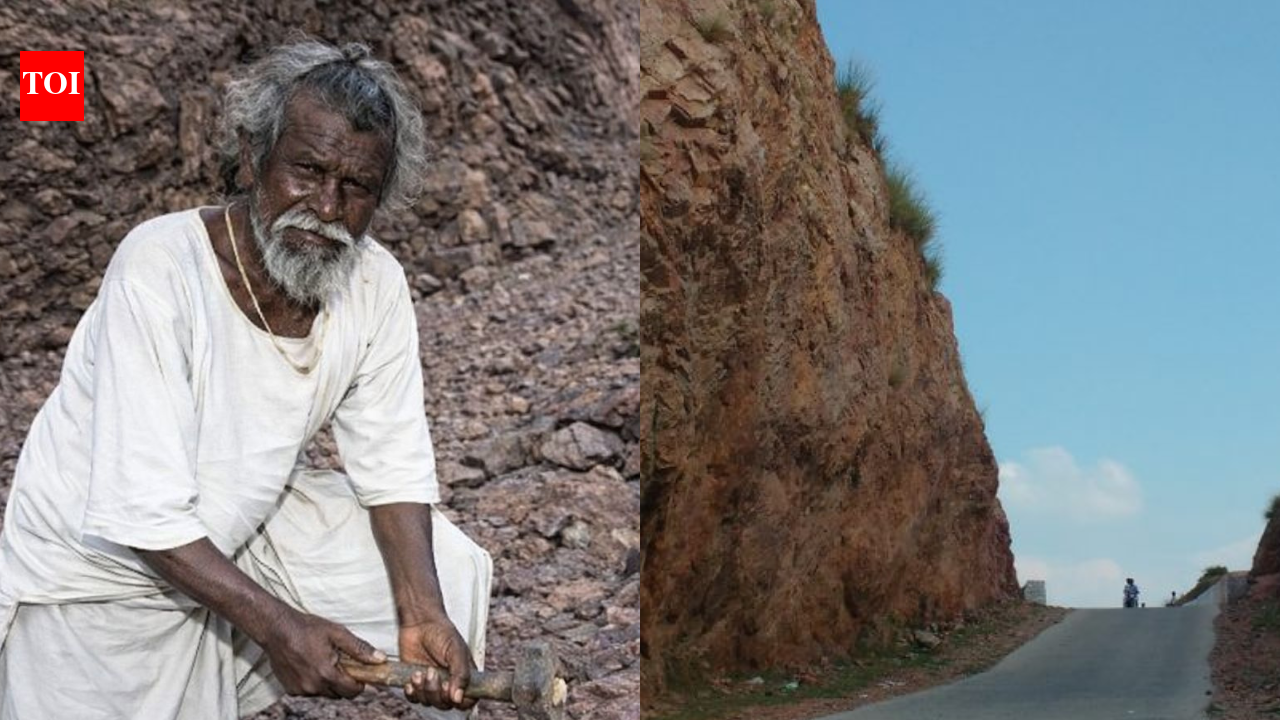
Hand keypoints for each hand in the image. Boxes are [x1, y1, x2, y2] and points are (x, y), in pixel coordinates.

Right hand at [263, 608, 385, 697]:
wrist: (276, 629)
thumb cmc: (306, 628)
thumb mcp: (337, 633)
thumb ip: (359, 648)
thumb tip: (380, 659)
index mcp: (326, 674)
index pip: (352, 692)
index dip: (360, 684)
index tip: (361, 675)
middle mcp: (313, 686)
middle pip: (339, 694)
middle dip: (345, 683)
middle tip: (342, 664)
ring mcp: (300, 690)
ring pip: (324, 693)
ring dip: (329, 683)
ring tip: (325, 662)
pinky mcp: (290, 690)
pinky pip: (310, 691)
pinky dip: (314, 683)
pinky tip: (311, 666)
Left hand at [398, 616, 476, 709]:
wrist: (419, 623)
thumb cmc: (441, 632)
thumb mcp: (456, 650)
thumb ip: (461, 673)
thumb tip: (459, 697)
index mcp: (463, 676)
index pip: (467, 700)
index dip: (459, 700)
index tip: (449, 688)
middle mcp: (449, 683)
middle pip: (445, 704)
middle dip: (436, 692)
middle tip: (431, 672)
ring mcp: (431, 684)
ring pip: (429, 702)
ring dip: (423, 690)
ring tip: (419, 672)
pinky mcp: (416, 683)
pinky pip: (414, 698)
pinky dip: (412, 693)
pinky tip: (412, 679)